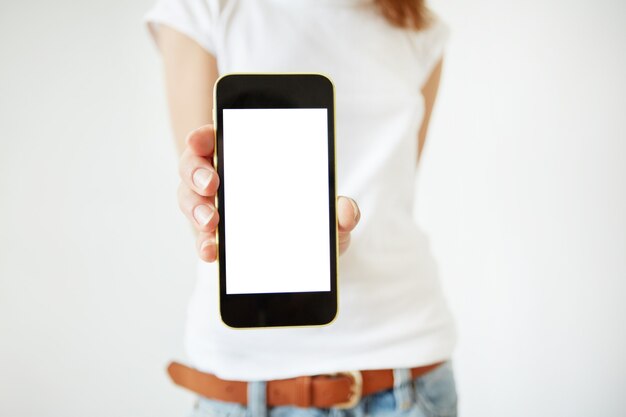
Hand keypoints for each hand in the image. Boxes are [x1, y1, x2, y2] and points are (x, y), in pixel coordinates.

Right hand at [178, 124, 360, 261]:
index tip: (203, 138)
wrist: (305, 259)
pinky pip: (202, 238)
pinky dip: (205, 244)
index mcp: (246, 159)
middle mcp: (223, 179)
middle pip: (194, 167)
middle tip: (212, 184)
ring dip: (198, 210)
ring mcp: (214, 208)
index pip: (217, 138)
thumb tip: (346, 212)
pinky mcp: (214, 238)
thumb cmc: (310, 222)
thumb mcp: (328, 214)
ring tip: (212, 223)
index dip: (205, 136)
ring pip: (191, 201)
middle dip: (197, 172)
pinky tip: (212, 251)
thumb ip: (341, 211)